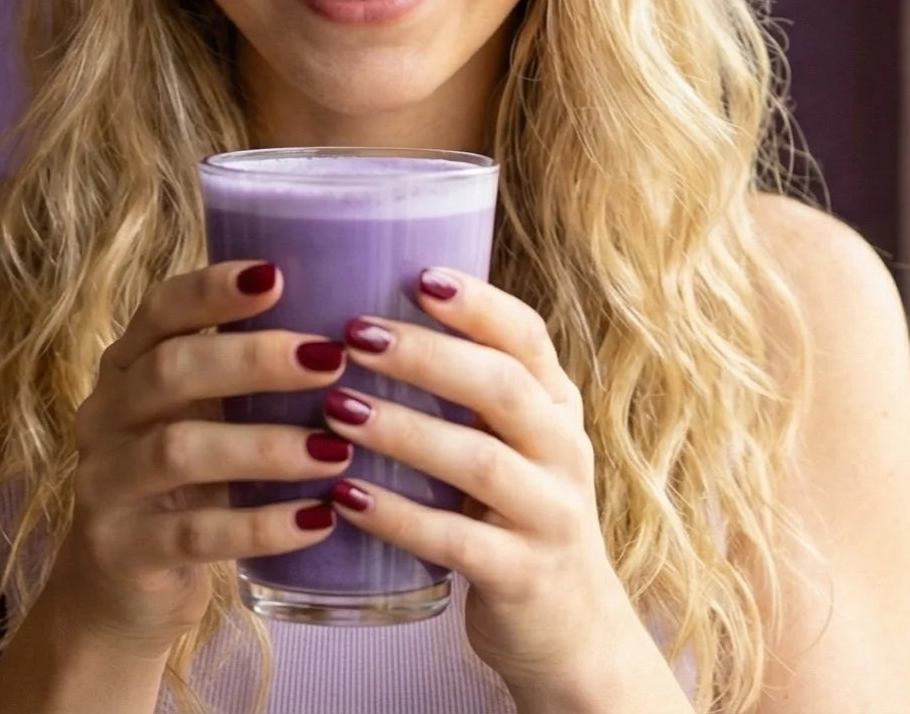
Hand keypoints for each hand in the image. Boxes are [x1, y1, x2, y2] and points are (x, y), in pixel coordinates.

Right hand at [48, 260, 351, 657]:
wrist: (118, 593)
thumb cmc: (187, 481)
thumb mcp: (202, 415)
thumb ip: (246, 370)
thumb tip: (353, 320)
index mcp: (127, 365)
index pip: (160, 308)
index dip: (213, 289)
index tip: (278, 274)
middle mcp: (106, 415)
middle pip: (170, 369)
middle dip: (253, 359)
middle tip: (332, 357)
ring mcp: (106, 484)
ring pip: (178, 450)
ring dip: (265, 447)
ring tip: (337, 451)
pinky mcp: (122, 551)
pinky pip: (195, 535)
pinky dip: (262, 525)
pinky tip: (318, 520)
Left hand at [320, 268, 635, 704]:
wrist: (573, 634)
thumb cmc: (514, 512)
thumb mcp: (512, 441)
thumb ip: (466, 386)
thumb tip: (361, 309)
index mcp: (556, 404)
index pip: (526, 335)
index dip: (477, 303)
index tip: (419, 274)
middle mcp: (564, 450)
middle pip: (501, 387)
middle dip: (426, 355)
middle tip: (354, 334)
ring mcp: (550, 516)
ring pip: (479, 462)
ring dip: (403, 431)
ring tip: (336, 408)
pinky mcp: (524, 578)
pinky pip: (456, 543)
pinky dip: (398, 517)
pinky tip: (344, 496)